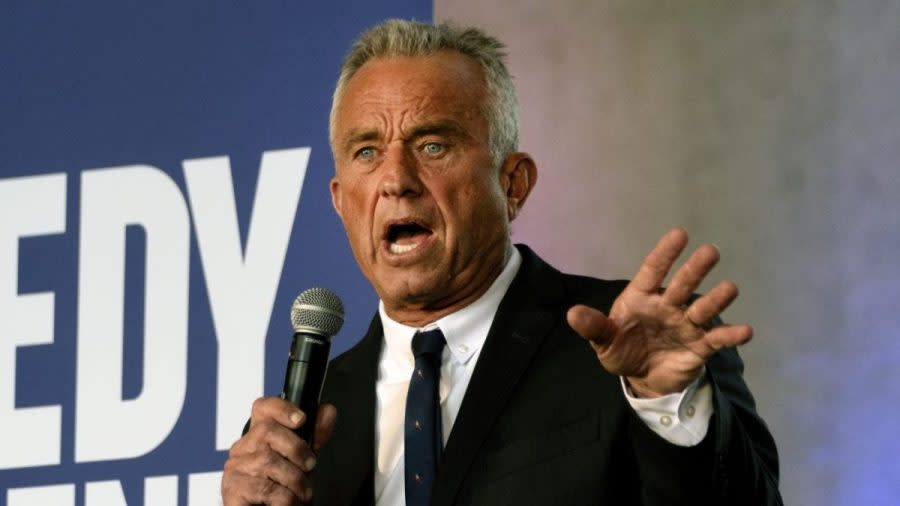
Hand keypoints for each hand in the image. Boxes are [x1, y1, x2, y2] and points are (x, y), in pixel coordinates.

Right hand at [221, 397, 337, 504]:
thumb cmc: (283, 487)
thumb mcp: (303, 458)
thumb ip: (315, 435)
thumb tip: (328, 411)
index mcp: (259, 435)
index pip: (263, 407)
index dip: (282, 407)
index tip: (301, 419)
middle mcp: (243, 447)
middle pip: (267, 430)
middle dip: (296, 448)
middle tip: (310, 465)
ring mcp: (235, 467)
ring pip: (268, 461)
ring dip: (295, 479)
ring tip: (303, 492)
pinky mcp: (233, 489)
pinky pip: (266, 488)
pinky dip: (286, 498)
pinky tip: (290, 502)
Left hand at [567, 228, 751, 397]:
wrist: (642, 378)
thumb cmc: (622, 349)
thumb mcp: (603, 341)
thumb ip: (593, 327)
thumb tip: (572, 314)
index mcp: (642, 297)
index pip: (653, 270)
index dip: (665, 253)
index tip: (680, 234)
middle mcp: (668, 305)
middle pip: (683, 284)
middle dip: (695, 269)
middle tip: (710, 251)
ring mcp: (686, 324)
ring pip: (703, 308)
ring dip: (716, 299)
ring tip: (730, 288)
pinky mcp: (700, 346)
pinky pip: (717, 339)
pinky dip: (731, 335)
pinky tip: (745, 331)